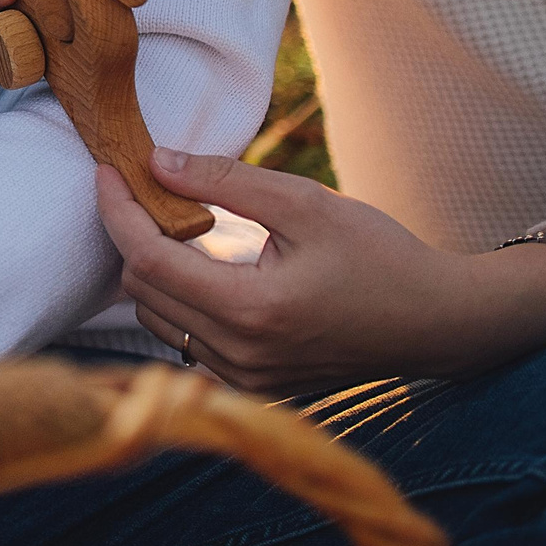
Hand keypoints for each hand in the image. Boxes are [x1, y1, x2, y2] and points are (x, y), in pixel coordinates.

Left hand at [99, 150, 545, 394]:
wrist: (438, 323)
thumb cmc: (380, 256)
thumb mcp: (306, 203)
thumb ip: (225, 181)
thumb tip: (155, 160)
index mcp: (253, 312)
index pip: (148, 261)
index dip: (118, 210)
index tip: (108, 170)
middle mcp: (241, 357)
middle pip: (143, 290)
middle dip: (135, 234)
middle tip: (149, 188)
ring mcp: (246, 380)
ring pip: (158, 318)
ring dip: (155, 268)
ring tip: (182, 225)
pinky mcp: (253, 386)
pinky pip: (186, 339)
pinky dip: (180, 298)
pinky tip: (205, 264)